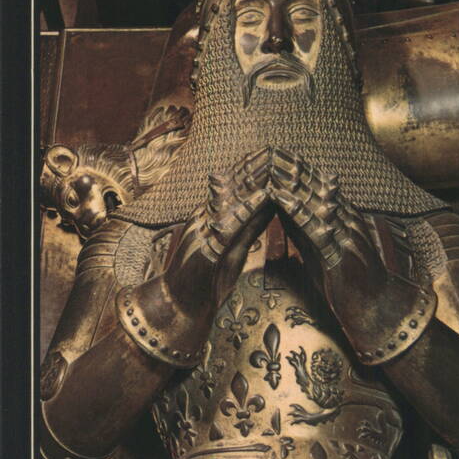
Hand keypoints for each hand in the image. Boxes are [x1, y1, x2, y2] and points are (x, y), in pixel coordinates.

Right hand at [117, 147, 273, 366]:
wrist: (179, 307)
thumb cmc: (207, 281)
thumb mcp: (234, 249)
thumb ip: (250, 228)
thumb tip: (270, 206)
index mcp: (212, 216)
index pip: (234, 185)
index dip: (255, 169)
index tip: (278, 155)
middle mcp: (205, 217)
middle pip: (231, 185)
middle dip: (256, 167)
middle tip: (280, 150)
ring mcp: (202, 230)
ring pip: (229, 198)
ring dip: (253, 180)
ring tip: (275, 165)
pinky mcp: (204, 248)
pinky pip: (227, 224)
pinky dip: (246, 209)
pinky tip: (262, 199)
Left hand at [269, 148, 434, 364]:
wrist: (379, 313)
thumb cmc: (351, 288)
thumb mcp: (325, 255)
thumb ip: (308, 234)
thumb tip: (289, 216)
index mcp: (343, 222)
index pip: (319, 190)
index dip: (300, 172)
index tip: (279, 155)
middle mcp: (346, 223)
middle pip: (318, 189)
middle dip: (294, 169)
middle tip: (273, 149)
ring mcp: (345, 236)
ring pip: (316, 202)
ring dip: (293, 183)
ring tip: (273, 164)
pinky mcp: (340, 254)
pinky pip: (315, 228)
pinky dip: (296, 211)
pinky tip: (281, 199)